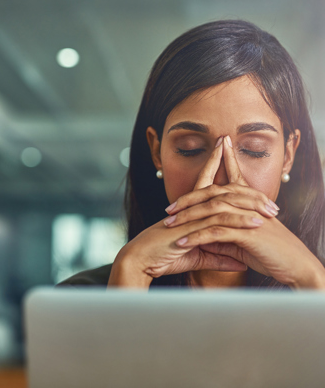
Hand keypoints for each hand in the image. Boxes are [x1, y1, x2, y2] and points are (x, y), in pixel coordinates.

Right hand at [108, 137, 257, 287]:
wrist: (140, 261)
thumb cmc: (163, 256)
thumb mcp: (196, 256)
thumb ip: (219, 257)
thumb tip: (240, 260)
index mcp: (190, 210)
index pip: (205, 182)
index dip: (215, 164)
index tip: (224, 148)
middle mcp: (190, 209)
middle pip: (219, 188)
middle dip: (237, 179)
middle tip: (257, 179)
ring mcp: (190, 217)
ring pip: (222, 204)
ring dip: (248, 204)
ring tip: (270, 207)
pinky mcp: (189, 229)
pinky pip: (218, 224)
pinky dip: (238, 223)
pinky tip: (256, 224)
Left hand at [164, 135, 324, 288]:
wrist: (298, 267)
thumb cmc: (273, 255)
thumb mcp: (244, 243)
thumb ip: (224, 237)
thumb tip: (204, 238)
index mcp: (249, 202)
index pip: (227, 182)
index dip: (214, 170)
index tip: (193, 172)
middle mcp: (248, 204)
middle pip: (212, 193)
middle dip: (188, 199)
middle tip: (169, 208)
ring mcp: (248, 216)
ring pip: (211, 210)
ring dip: (187, 217)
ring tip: (169, 225)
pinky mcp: (247, 232)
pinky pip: (216, 232)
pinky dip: (197, 236)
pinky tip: (183, 242)